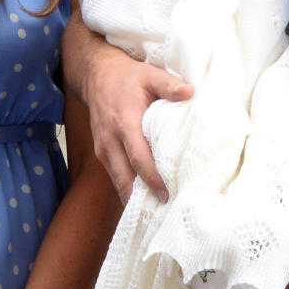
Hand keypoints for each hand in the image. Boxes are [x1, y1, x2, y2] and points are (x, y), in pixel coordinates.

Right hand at [85, 42, 193, 202]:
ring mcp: (103, 148)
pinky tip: (145, 199)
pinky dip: (128, 189)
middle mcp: (110, 140)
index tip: (167, 194)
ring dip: (134, 198)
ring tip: (156, 213)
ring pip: (118, 181)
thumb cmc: (127, 78)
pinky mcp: (102, 152)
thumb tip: (190, 92)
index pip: (139, 158)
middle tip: (165, 212)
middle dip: (143, 197)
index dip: (152, 178)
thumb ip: (169, 85)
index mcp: (124, 122)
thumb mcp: (150, 75)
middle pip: (125, 177)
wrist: (98, 76)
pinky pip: (115, 175)